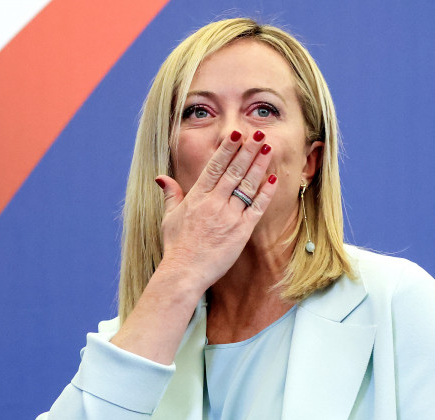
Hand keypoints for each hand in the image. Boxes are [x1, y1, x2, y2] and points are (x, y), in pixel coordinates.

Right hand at [154, 130, 278, 295]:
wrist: (184, 272)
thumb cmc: (176, 247)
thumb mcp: (169, 217)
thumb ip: (171, 195)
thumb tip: (162, 178)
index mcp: (197, 197)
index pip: (214, 166)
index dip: (227, 148)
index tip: (237, 133)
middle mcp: (214, 203)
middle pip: (234, 170)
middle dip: (248, 150)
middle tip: (259, 133)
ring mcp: (228, 216)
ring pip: (247, 185)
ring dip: (259, 165)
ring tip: (268, 148)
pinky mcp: (241, 231)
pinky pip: (256, 208)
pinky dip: (265, 193)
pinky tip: (272, 180)